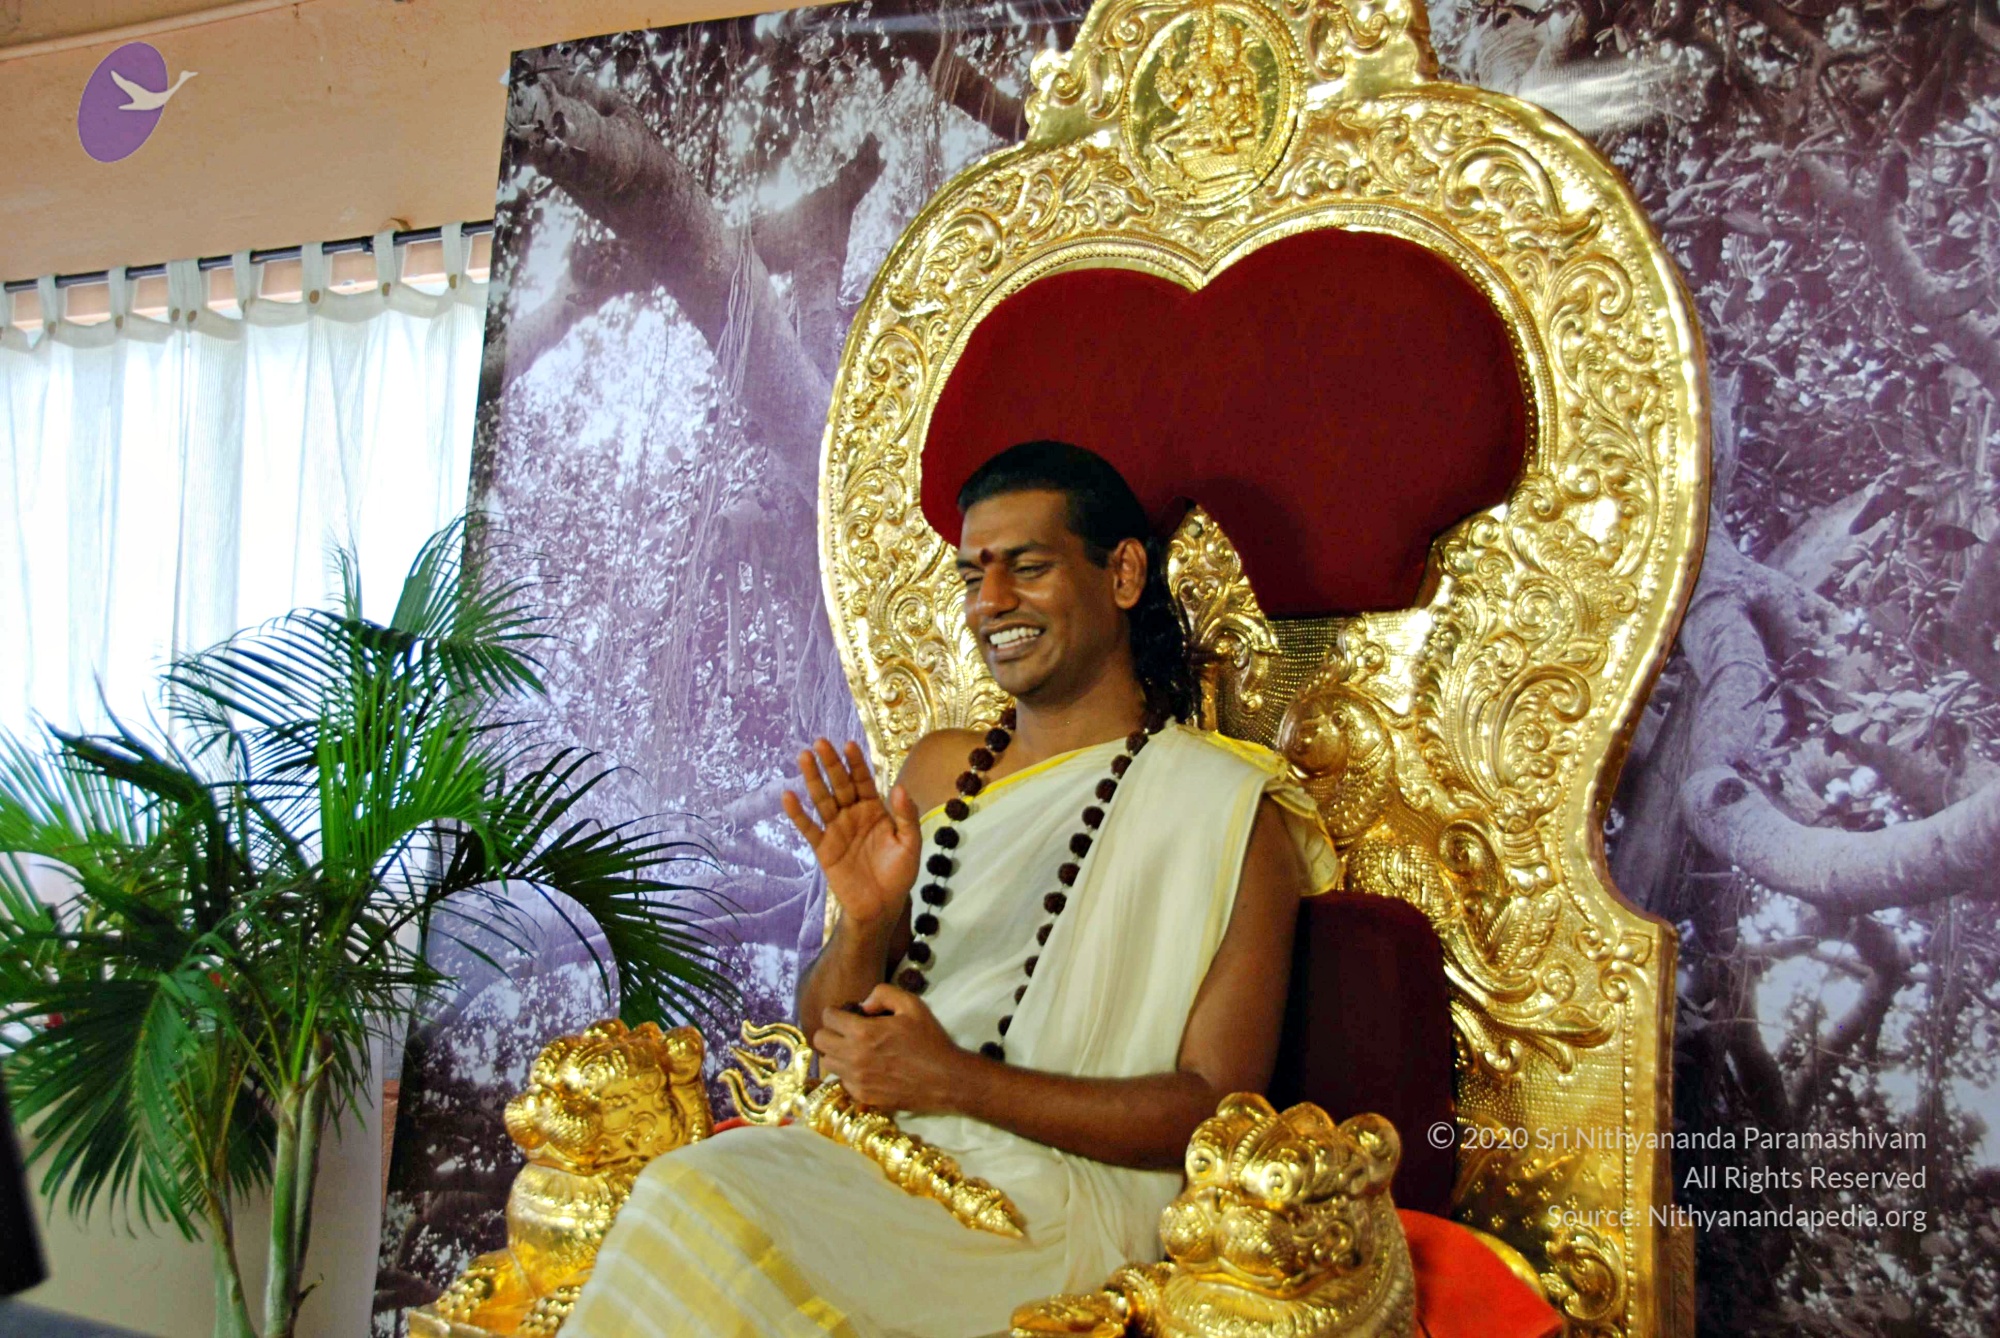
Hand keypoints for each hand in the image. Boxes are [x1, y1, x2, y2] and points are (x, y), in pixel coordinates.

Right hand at [782, 739, 921, 931]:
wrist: (881, 905)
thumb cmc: (898, 873)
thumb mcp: (910, 844)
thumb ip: (906, 816)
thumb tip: (900, 788)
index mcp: (875, 809)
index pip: (863, 780)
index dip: (856, 763)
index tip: (849, 745)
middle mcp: (853, 815)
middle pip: (840, 784)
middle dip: (831, 764)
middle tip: (820, 742)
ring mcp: (837, 830)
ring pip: (822, 800)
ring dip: (813, 779)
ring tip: (804, 757)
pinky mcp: (824, 848)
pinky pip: (809, 828)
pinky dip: (798, 814)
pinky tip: (788, 796)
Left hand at [812, 985, 967, 1113]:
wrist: (945, 1080)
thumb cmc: (929, 1040)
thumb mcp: (912, 1005)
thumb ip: (883, 994)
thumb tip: (862, 1005)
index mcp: (863, 1033)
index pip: (828, 1018)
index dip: (836, 1012)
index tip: (847, 1014)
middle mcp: (853, 1057)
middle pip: (820, 1041)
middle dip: (830, 1031)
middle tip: (846, 1031)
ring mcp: (856, 1080)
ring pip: (827, 1063)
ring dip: (836, 1053)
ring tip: (853, 1050)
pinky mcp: (863, 1096)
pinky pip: (841, 1081)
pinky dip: (847, 1073)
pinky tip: (865, 1068)